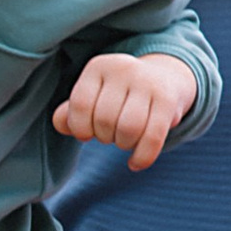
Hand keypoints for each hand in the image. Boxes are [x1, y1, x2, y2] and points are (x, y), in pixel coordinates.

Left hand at [53, 49, 197, 169]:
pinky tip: (135, 164)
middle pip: (104, 119)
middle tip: (111, 133)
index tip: (86, 134)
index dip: (79, 127)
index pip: (80, 105)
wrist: (166, 79)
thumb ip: (71, 113)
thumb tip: (62, 124)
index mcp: (99, 66)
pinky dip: (142, 157)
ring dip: (123, 145)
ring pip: (128, 129)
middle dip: (104, 136)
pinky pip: (153, 137)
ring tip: (124, 141)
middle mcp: (124, 68)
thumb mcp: (93, 97)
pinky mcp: (168, 100)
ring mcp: (148, 82)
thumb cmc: (118, 96)